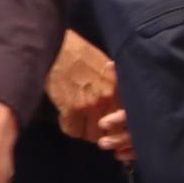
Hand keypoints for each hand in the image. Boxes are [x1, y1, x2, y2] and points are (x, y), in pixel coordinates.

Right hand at [47, 33, 131, 160]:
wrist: (57, 46)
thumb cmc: (80, 53)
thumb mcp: (107, 68)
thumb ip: (114, 88)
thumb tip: (118, 107)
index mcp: (118, 89)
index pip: (126, 121)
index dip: (118, 127)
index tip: (111, 127)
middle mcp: (107, 99)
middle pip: (109, 133)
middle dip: (101, 131)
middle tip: (92, 124)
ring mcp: (89, 106)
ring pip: (91, 136)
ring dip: (84, 130)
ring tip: (78, 120)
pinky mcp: (71, 109)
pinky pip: (72, 131)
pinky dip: (68, 126)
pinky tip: (66, 116)